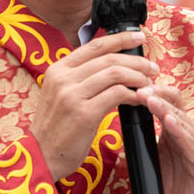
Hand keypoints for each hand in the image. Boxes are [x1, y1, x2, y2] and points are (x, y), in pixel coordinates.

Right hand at [32, 31, 154, 181]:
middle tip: (152, 68)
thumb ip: (79, 78)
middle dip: (136, 61)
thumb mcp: (59, 94)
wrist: (40, 156)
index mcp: (57, 69)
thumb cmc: (55, 128)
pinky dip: (133, 95)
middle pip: (109, 58)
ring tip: (149, 84)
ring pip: (115, 74)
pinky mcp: (84, 113)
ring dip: (138, 77)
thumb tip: (109, 65)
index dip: (120, 39)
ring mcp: (72, 95)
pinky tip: (140, 100)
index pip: (95, 45)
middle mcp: (63, 78)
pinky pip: (117, 95)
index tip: (139, 37)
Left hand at [138, 84, 193, 193]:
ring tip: (148, 98)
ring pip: (181, 120)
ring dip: (164, 108)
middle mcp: (190, 133)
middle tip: (137, 87)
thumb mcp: (151, 168)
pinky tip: (169, 121)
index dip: (150, 93)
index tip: (130, 86)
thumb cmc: (174, 189)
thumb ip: (137, 156)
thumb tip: (115, 150)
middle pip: (175, 105)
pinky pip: (191, 143)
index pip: (166, 102)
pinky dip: (180, 131)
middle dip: (155, 95)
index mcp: (176, 131)